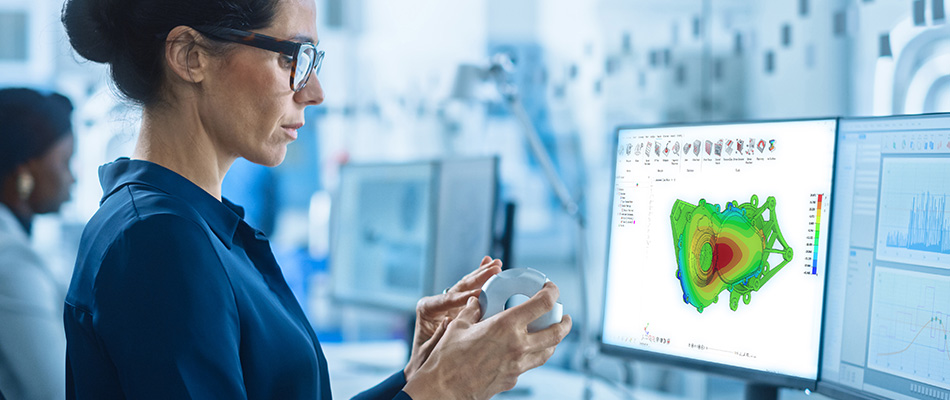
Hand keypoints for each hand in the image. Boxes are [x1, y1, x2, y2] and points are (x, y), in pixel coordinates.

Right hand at [403, 281, 572, 399]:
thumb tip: (477, 302)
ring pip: (548, 352)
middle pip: (556, 333)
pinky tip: (524, 351)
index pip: (542, 304)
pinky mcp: (513, 379)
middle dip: (565, 323)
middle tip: (564, 317)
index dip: (552, 292)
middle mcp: (518, 346)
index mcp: (506, 326)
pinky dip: (533, 355)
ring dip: (553, 341)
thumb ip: (472, 310)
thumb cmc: (447, 358)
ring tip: (549, 334)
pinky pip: (530, 365)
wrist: (444, 389)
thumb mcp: (459, 326)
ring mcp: (518, 365)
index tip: (551, 289)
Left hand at [404, 256, 502, 380]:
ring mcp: (448, 303)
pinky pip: (469, 289)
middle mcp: (438, 301)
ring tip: (496, 263)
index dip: (465, 296)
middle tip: (495, 268)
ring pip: (466, 285)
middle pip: (460, 287)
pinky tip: (488, 264)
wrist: (425, 365)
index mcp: (427, 308)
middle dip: (478, 277)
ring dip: (482, 273)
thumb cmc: (425, 361)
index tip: (481, 292)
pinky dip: (480, 278)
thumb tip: (449, 320)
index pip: (448, 300)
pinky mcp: (457, 305)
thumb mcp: (429, 351)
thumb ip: (438, 336)